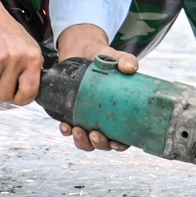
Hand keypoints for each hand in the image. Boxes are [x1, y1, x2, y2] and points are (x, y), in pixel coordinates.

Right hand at [0, 0, 44, 105]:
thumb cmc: (10, 35)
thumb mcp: (30, 48)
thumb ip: (32, 69)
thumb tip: (31, 93)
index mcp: (32, 58)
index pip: (30, 92)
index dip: (22, 100)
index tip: (17, 98)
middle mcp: (15, 59)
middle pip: (6, 95)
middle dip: (1, 93)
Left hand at [53, 23, 136, 152]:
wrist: (83, 51)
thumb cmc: (104, 58)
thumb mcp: (115, 57)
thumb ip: (124, 60)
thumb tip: (130, 68)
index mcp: (121, 114)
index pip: (125, 138)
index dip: (121, 145)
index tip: (116, 142)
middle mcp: (106, 121)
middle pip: (104, 143)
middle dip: (99, 144)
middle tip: (94, 134)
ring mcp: (89, 120)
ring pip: (87, 142)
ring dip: (82, 141)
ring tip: (77, 130)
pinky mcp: (73, 115)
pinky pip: (70, 130)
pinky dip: (67, 131)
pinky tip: (65, 125)